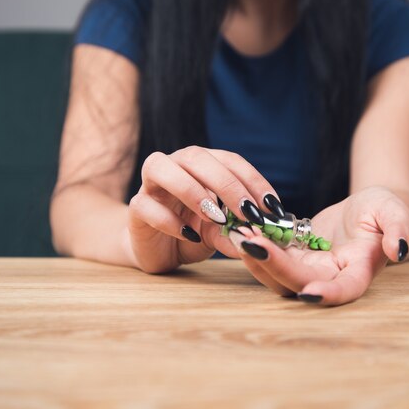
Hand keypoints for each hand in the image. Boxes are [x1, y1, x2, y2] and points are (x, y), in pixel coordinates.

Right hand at [127, 146, 285, 272]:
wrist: (159, 251)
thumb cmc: (192, 231)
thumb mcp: (220, 233)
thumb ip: (235, 232)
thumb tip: (258, 239)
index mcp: (200, 164)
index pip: (229, 160)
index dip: (253, 180)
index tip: (272, 206)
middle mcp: (174, 165)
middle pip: (196, 157)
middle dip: (226, 184)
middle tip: (248, 213)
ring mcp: (150, 184)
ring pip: (161, 168)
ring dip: (192, 190)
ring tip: (216, 217)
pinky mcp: (136, 208)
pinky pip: (145, 205)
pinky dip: (169, 220)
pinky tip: (190, 236)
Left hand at [228, 186, 408, 305]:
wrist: (367, 210)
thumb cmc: (384, 209)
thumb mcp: (395, 211)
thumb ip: (399, 228)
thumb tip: (399, 249)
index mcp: (359, 270)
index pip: (345, 289)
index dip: (328, 295)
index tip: (308, 293)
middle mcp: (331, 277)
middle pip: (300, 283)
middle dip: (274, 267)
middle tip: (252, 244)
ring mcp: (310, 269)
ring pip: (279, 277)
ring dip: (258, 260)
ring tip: (241, 235)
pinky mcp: (295, 257)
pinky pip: (271, 259)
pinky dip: (256, 247)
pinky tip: (241, 230)